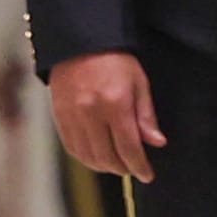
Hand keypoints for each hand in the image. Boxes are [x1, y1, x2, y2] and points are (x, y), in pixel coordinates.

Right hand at [50, 51, 164, 180]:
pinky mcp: (59, 116)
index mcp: (115, 103)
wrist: (81, 41)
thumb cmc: (115, 59)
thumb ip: (146, 116)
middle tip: (132, 169)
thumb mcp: (139, 82)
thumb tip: (157, 143)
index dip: (139, 166)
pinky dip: (85, 158)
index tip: (147, 175)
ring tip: (116, 164)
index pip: (129, 147)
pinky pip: (72, 147)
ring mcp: (72, 116)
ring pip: (88, 156)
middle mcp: (91, 113)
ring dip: (104, 166)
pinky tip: (96, 157)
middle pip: (107, 157)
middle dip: (123, 168)